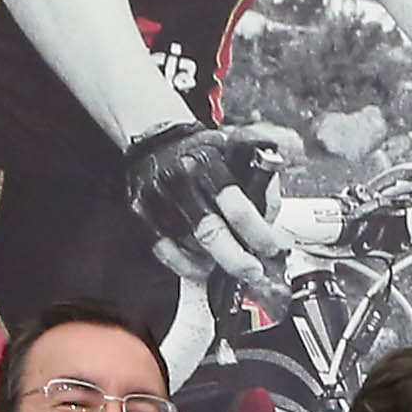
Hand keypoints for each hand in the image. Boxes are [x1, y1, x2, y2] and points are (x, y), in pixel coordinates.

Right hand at [123, 121, 289, 291]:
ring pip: (188, 246)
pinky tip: (203, 264)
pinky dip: (187, 264)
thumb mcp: (237, 155)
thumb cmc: (202, 152)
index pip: (237, 207)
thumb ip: (260, 185)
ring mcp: (157, 197)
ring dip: (213, 262)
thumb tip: (271, 221)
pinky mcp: (140, 211)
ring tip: (229, 262)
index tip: (271, 247)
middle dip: (236, 260)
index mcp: (208, 162)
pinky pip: (166, 251)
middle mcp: (179, 179)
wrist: (158, 140)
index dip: (258, 234)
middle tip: (253, 272)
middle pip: (210, 233)